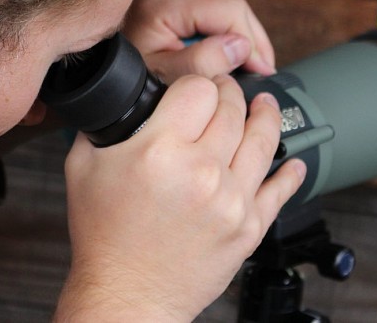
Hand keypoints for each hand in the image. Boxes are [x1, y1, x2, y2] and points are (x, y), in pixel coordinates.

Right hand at [54, 75, 306, 320]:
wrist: (127, 296)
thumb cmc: (104, 238)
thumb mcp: (84, 168)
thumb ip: (103, 126)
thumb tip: (125, 101)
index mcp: (160, 150)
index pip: (198, 88)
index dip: (197, 80)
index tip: (196, 85)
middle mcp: (202, 171)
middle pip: (232, 109)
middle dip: (229, 92)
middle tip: (226, 91)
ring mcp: (232, 200)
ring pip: (264, 140)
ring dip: (266, 116)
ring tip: (265, 106)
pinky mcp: (249, 228)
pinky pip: (280, 190)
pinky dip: (290, 172)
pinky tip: (293, 161)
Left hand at [123, 0, 275, 83]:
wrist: (85, 58)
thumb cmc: (116, 69)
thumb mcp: (159, 75)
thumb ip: (200, 64)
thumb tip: (241, 48)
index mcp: (163, 0)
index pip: (229, 10)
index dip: (253, 42)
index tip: (263, 69)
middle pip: (230, 2)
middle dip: (251, 37)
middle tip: (263, 68)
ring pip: (222, 0)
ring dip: (239, 30)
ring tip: (251, 60)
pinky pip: (207, 1)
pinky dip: (222, 23)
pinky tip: (229, 44)